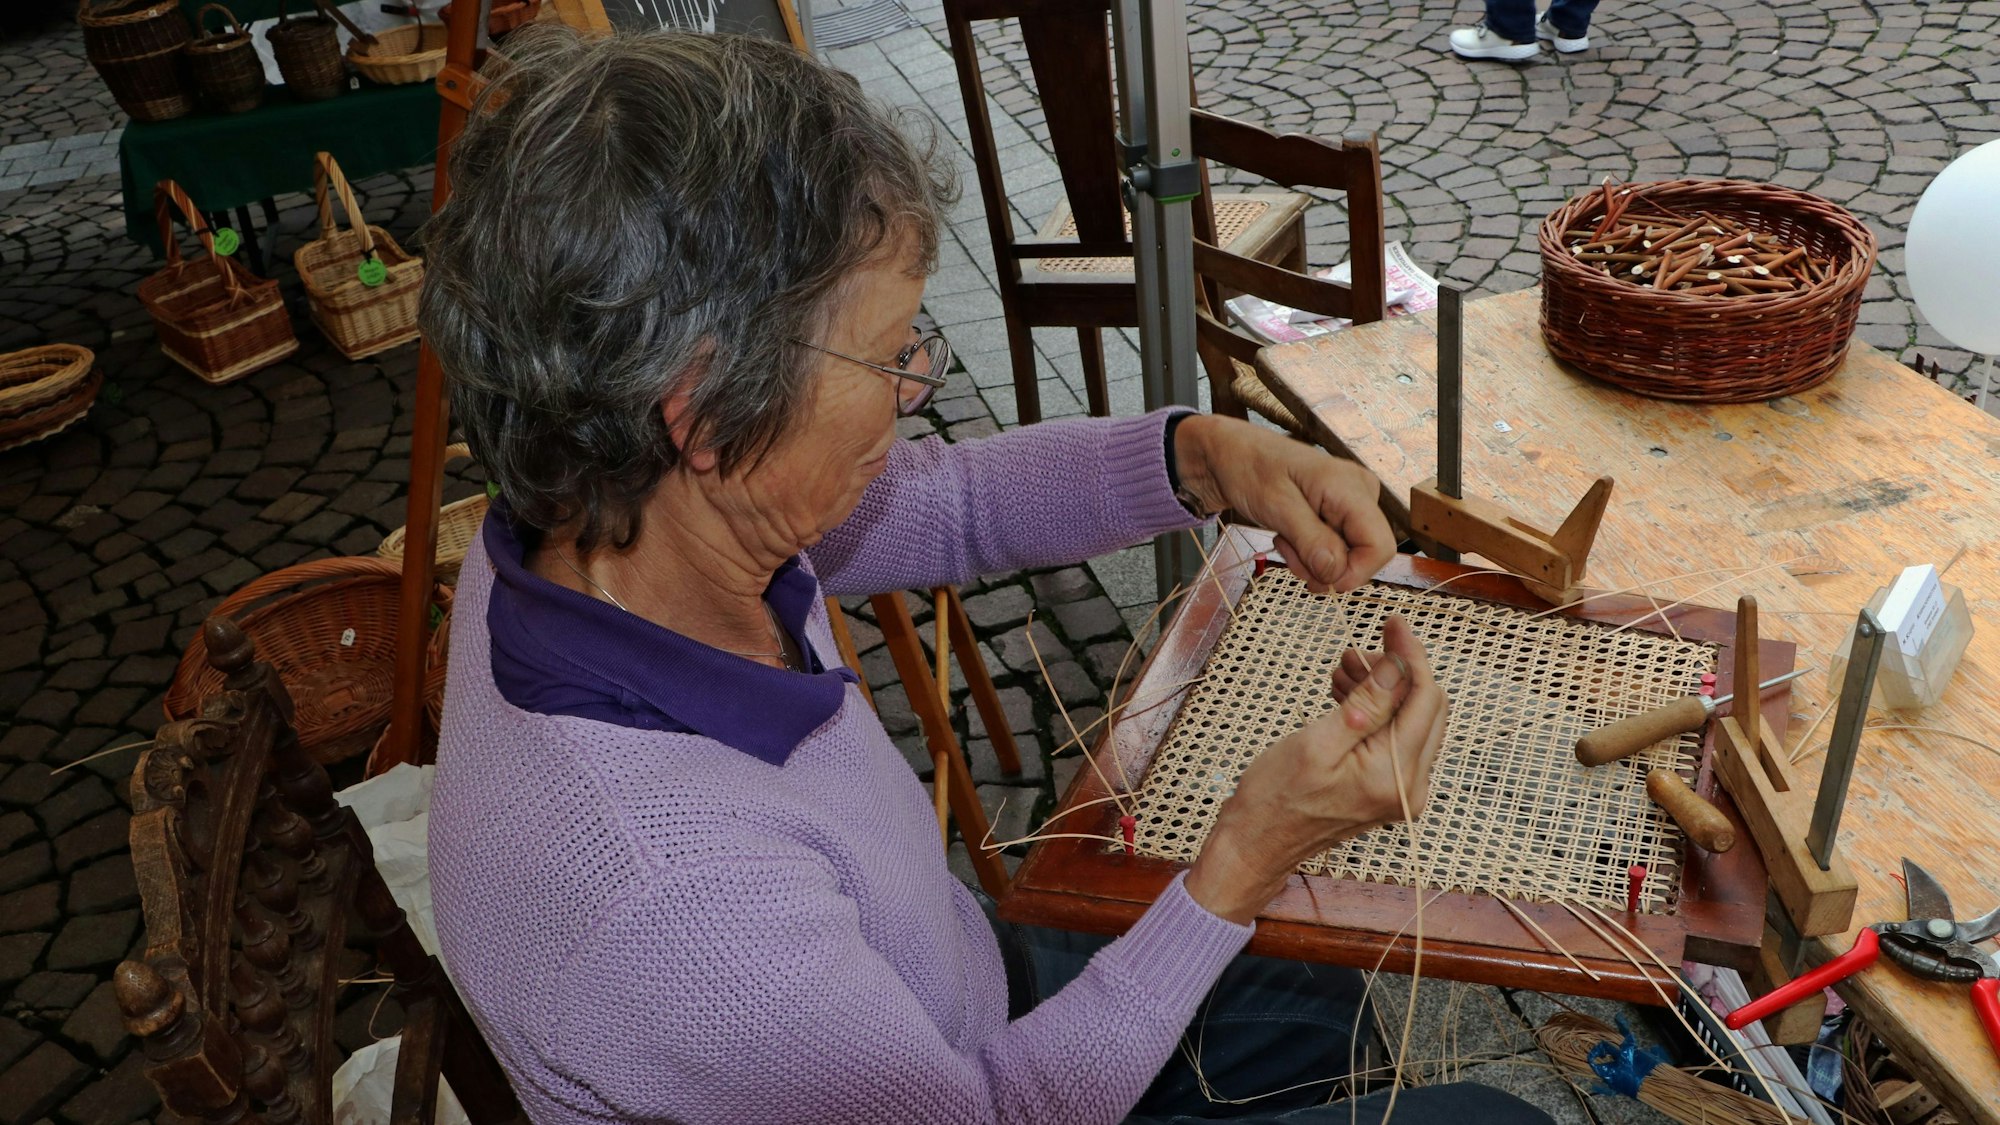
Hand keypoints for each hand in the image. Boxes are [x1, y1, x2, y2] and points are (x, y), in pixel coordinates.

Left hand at [1171, 414, 1395, 593]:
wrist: (1231, 455)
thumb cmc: (1249, 468)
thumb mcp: (1275, 504)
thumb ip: (1309, 538)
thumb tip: (1335, 572)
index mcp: (1351, 487)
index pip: (1380, 546)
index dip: (1354, 573)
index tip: (1317, 580)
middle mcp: (1361, 495)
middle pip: (1363, 556)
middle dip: (1324, 567)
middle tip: (1286, 548)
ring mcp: (1350, 504)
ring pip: (1347, 557)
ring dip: (1312, 561)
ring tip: (1283, 538)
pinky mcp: (1338, 514)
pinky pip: (1334, 549)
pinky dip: (1310, 553)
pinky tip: (1289, 536)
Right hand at [1184, 616, 1446, 924]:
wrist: (1257, 843)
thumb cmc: (1276, 797)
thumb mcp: (1318, 741)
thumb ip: (1366, 704)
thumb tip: (1398, 666)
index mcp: (1394, 775)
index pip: (1426, 700)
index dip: (1411, 657)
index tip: (1393, 624)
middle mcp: (1409, 787)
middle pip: (1425, 709)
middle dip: (1395, 672)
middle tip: (1358, 648)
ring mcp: (1400, 791)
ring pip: (1407, 721)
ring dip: (1380, 690)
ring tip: (1343, 670)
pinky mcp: (1386, 791)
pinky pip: (1392, 739)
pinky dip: (1373, 712)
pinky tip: (1344, 694)